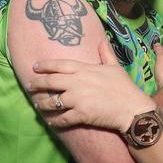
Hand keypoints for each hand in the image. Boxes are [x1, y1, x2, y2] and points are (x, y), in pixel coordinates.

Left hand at [29, 41, 155, 132]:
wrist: (132, 108)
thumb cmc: (125, 87)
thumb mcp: (115, 66)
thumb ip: (106, 53)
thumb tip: (102, 40)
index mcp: (85, 69)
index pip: (59, 64)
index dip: (45, 65)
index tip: (34, 67)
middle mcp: (77, 82)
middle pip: (51, 81)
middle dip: (37, 84)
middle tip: (29, 86)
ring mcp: (77, 99)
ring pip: (53, 101)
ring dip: (42, 104)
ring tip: (37, 105)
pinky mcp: (80, 114)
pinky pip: (62, 118)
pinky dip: (54, 121)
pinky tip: (50, 122)